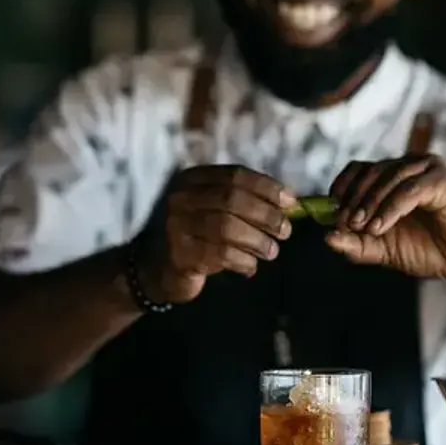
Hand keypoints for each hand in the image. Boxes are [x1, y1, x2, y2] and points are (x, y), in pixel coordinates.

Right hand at [136, 166, 295, 302]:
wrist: (154, 269)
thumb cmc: (196, 237)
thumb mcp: (213, 211)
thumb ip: (244, 203)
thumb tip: (291, 203)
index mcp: (191, 179)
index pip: (235, 175)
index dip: (267, 187)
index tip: (291, 202)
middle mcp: (179, 197)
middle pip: (233, 198)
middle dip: (266, 215)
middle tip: (285, 231)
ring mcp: (175, 225)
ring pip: (227, 226)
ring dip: (257, 240)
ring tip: (272, 251)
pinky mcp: (178, 254)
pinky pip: (220, 254)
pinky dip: (243, 260)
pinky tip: (251, 267)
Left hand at [326, 155, 445, 285]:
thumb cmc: (430, 250)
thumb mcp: (385, 251)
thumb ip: (357, 245)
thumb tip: (327, 238)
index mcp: (392, 179)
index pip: (358, 170)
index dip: (341, 188)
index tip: (332, 213)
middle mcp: (408, 168)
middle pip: (370, 170)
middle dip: (353, 199)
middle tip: (346, 224)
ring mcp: (427, 170)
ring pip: (388, 176)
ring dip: (370, 203)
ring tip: (364, 228)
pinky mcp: (442, 181)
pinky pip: (410, 189)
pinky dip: (391, 207)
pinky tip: (380, 226)